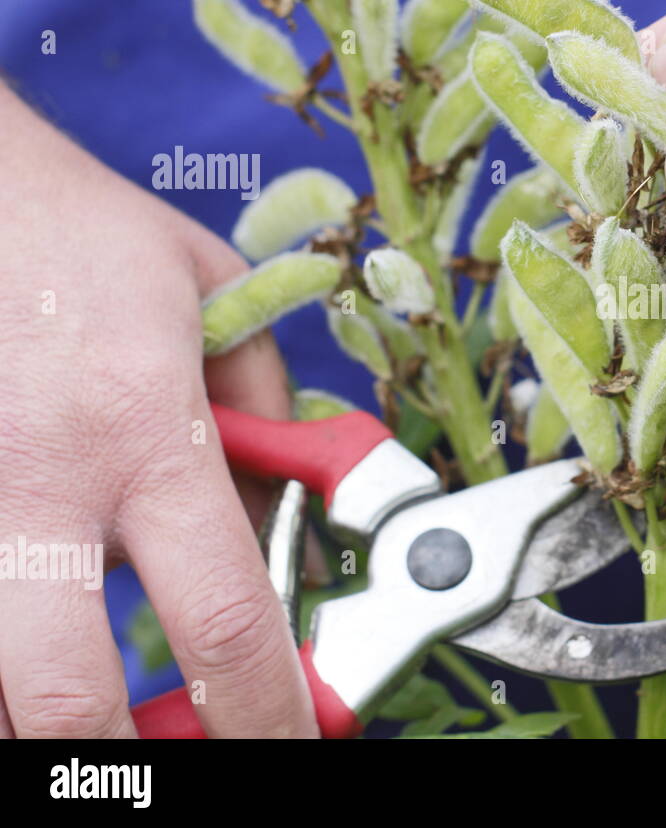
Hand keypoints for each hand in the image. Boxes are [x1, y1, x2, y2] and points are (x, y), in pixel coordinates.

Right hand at [0, 86, 317, 736]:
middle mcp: (37, 485)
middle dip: (124, 763)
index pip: (222, 612)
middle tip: (183, 759)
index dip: (264, 706)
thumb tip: (291, 548)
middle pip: (65, 698)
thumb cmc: (96, 245)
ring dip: (46, 723)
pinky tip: (39, 649)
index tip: (293, 739)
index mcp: (143, 432)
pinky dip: (1, 667)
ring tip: (109, 720)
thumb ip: (271, 430)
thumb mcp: (223, 311)